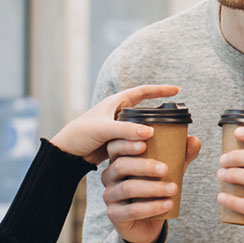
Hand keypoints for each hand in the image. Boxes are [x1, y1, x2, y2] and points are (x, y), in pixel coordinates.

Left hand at [49, 84, 179, 165]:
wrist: (66, 153)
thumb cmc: (81, 134)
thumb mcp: (104, 129)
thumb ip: (126, 130)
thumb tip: (150, 133)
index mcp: (116, 102)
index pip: (143, 91)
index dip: (160, 90)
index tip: (177, 91)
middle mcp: (119, 113)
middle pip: (145, 110)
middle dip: (160, 114)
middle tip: (176, 119)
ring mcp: (119, 128)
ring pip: (141, 128)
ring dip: (153, 132)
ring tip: (169, 137)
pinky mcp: (118, 142)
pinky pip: (136, 141)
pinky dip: (145, 145)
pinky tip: (155, 150)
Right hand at [101, 133, 201, 242]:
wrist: (148, 223)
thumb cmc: (155, 189)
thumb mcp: (170, 170)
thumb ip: (181, 155)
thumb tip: (194, 140)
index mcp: (118, 159)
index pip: (116, 145)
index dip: (128, 141)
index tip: (148, 137)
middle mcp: (109, 176)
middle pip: (121, 165)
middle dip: (144, 166)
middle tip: (166, 169)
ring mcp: (109, 196)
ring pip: (127, 188)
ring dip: (153, 188)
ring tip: (173, 188)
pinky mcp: (114, 214)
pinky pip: (131, 210)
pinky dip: (152, 207)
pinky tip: (168, 204)